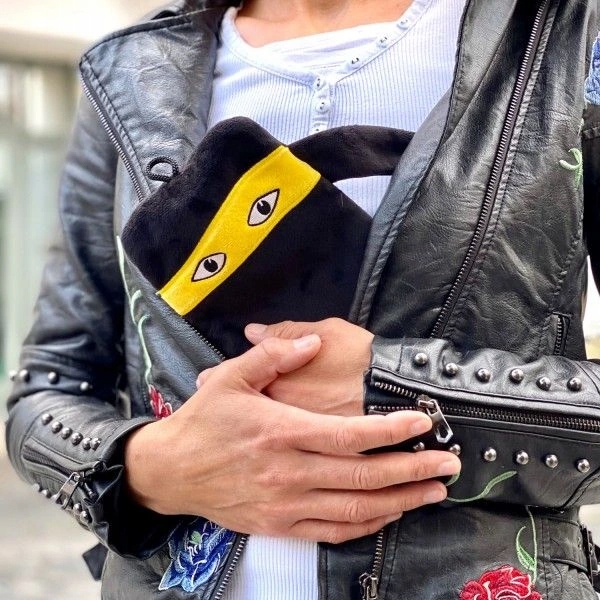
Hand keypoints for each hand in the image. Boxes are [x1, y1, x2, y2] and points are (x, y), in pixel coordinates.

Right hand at [125, 335, 459, 543]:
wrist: (170, 471)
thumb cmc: (203, 422)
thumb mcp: (230, 378)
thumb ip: (273, 355)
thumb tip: (310, 341)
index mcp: (280, 431)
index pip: (349, 434)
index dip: (392, 430)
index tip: (424, 424)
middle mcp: (288, 472)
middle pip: (363, 475)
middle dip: (412, 470)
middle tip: (448, 464)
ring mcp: (285, 504)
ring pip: (354, 508)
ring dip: (400, 501)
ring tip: (433, 492)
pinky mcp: (279, 525)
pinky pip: (332, 531)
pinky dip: (366, 525)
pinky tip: (390, 514)